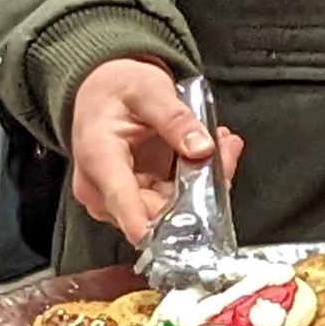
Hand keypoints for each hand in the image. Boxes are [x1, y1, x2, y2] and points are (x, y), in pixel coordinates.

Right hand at [69, 55, 244, 245]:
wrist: (100, 90)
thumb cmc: (116, 88)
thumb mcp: (149, 90)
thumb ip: (175, 119)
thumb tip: (201, 148)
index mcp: (99, 159)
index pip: (124, 203)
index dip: (153, 227)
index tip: (183, 236)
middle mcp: (102, 189)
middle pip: (156, 211)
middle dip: (198, 189)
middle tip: (226, 151)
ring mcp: (117, 199)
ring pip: (169, 211)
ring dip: (202, 183)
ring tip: (222, 144)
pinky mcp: (133, 200)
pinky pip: (171, 203)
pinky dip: (194, 181)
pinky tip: (210, 152)